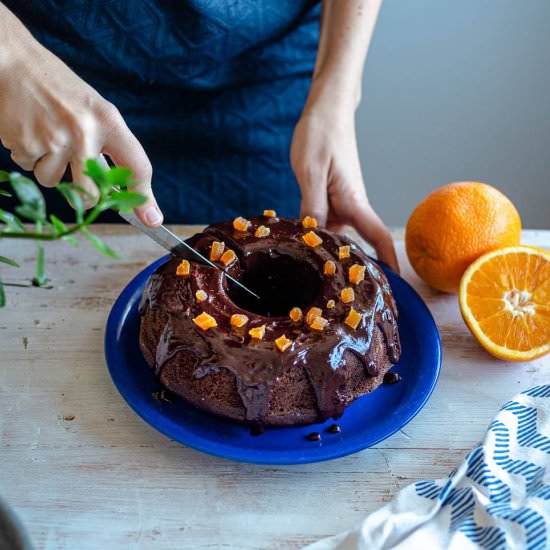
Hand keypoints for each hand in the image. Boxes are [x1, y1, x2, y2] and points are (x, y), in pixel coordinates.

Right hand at [0, 20, 162, 225]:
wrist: (15, 63)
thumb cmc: (62, 92)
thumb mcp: (96, 112)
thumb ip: (111, 149)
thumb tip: (122, 192)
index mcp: (109, 121)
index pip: (137, 166)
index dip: (145, 196)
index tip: (152, 218)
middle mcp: (84, 133)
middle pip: (92, 194)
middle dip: (87, 198)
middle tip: (81, 182)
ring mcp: (52, 139)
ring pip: (53, 183)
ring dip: (50, 169)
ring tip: (48, 137)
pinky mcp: (24, 143)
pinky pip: (29, 168)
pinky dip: (28, 157)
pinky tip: (30, 132)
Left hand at [291, 100, 398, 271]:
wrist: (326, 109)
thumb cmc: (321, 134)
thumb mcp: (311, 172)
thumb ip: (312, 206)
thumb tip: (314, 237)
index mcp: (353, 200)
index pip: (377, 236)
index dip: (388, 261)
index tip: (394, 284)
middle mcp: (351, 205)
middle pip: (357, 242)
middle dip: (352, 266)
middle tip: (338, 292)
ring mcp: (341, 201)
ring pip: (338, 234)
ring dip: (330, 252)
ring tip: (316, 276)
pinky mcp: (330, 196)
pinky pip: (326, 222)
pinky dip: (318, 235)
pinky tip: (303, 244)